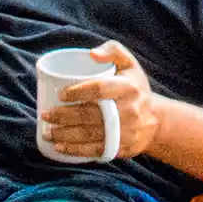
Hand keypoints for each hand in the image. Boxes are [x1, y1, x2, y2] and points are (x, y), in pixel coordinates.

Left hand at [40, 43, 159, 164]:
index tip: (60, 95)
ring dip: (64, 135)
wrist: (156, 120)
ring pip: (90, 134)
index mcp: (129, 87)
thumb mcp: (130, 65)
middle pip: (91, 114)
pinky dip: (75, 150)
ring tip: (47, 132)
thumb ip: (113, 50)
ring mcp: (126, 131)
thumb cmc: (135, 88)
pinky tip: (60, 147)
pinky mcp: (122, 147)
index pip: (99, 89)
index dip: (77, 92)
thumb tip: (91, 54)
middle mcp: (129, 110)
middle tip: (45, 115)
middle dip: (63, 116)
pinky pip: (96, 150)